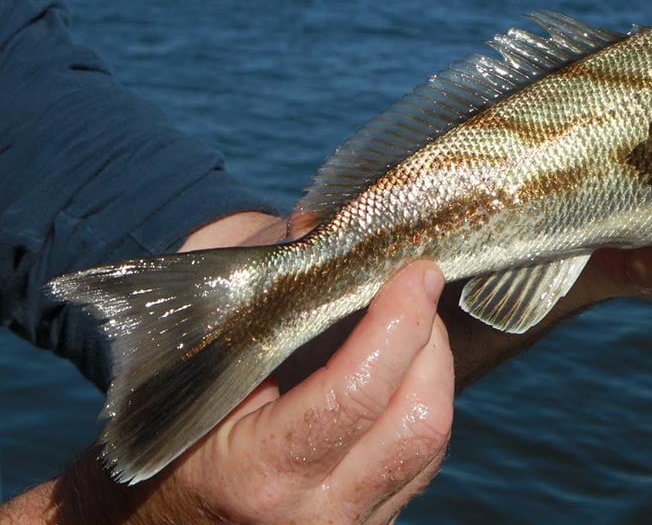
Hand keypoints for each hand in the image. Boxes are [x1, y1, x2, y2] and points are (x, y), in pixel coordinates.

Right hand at [7, 248, 452, 524]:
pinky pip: (421, 462)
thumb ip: (264, 288)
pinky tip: (403, 368)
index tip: (418, 270)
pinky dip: (421, 402)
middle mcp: (313, 514)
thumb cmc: (168, 420)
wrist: (149, 517)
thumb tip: (326, 225)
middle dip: (430, 343)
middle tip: (418, 289)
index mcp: (258, 475)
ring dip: (433, 371)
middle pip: (417, 424)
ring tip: (411, 323)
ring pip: (429, 445)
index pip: (357, 394)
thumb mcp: (196, 358)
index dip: (398, 323)